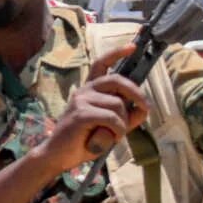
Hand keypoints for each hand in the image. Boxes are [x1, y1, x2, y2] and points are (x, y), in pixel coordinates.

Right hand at [34, 44, 148, 174]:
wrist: (57, 155)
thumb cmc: (83, 141)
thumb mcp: (109, 126)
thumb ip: (125, 116)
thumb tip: (142, 108)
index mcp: (89, 90)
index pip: (101, 64)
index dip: (117, 53)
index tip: (132, 46)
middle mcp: (84, 90)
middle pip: (117, 80)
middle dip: (136, 92)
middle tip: (145, 107)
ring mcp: (81, 100)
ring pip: (118, 104)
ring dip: (123, 123)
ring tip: (114, 135)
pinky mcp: (81, 113)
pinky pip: (112, 118)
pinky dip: (117, 130)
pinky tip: (109, 139)